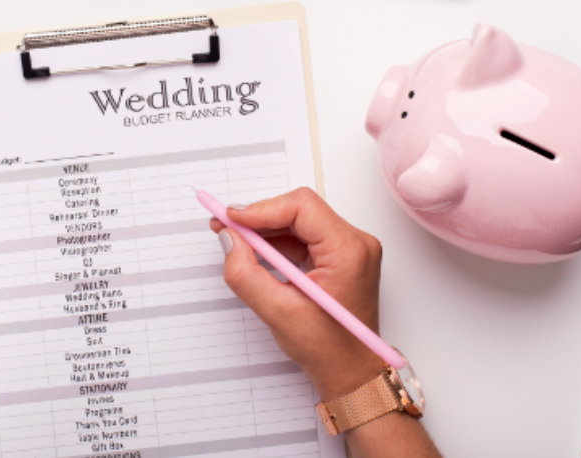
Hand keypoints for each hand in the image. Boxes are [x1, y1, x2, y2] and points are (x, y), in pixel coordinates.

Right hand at [211, 187, 385, 400]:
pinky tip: (256, 252)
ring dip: (266, 229)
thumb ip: (246, 274)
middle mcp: (355, 244)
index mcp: (349, 252)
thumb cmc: (328, 349)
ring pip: (299, 221)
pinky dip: (278, 242)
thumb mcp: (278, 313)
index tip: (230, 219)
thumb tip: (228, 239)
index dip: (261, 209)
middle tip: (225, 226)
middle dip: (259, 217)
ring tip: (235, 240)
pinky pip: (304, 236)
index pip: (301, 207)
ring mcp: (350, 249)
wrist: (352, 373)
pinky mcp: (340, 256)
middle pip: (300, 210)